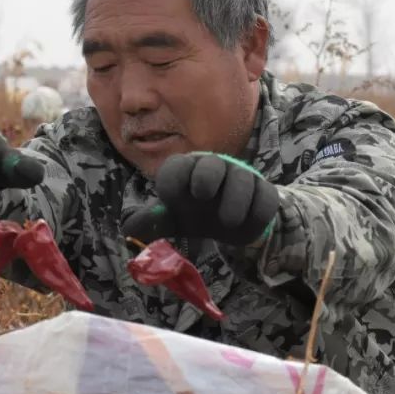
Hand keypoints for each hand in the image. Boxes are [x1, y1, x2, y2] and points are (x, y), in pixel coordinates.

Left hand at [122, 152, 278, 245]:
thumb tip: (129, 229)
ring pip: (242, 179)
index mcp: (187, 172)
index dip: (174, 179)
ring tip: (226, 222)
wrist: (230, 222)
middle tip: (202, 195)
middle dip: (206, 176)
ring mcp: (241, 178)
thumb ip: (152, 223)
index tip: (171, 197)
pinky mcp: (264, 192)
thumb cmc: (194, 215)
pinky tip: (245, 226)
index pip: (177, 167)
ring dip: (234, 201)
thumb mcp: (172, 220)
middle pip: (212, 164)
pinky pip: (265, 198)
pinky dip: (256, 214)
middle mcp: (214, 169)